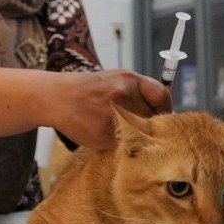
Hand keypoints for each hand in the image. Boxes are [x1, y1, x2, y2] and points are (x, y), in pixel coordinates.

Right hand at [50, 69, 171, 149]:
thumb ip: (140, 93)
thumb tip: (167, 113)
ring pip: (141, 134)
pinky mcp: (105, 136)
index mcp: (128, 80)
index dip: (165, 108)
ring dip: (136, 136)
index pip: (162, 96)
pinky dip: (120, 143)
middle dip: (149, 124)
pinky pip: (125, 144)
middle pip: (153, 118)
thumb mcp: (116, 80)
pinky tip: (105, 133)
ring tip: (120, 129)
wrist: (57, 98)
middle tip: (136, 125)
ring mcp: (114, 116)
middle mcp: (123, 96)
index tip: (163, 116)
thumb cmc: (91, 89)